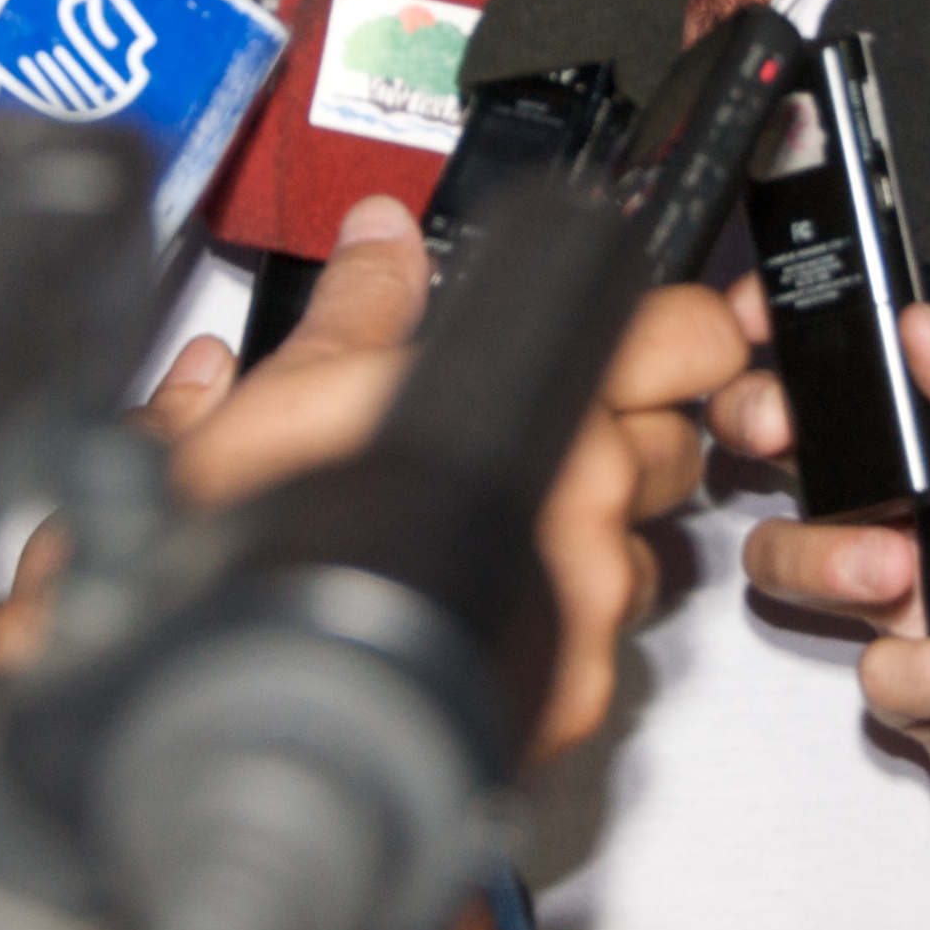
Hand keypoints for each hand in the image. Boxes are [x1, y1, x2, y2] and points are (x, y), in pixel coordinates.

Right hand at [136, 198, 739, 757]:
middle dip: (620, 438)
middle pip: (671, 446)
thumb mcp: (299, 391)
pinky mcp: (575, 689)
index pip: (687, 339)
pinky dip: (558, 624)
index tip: (657, 338)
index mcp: (542, 405)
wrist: (242, 691)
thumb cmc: (254, 546)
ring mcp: (588, 602)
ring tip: (482, 535)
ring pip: (642, 550)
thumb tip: (383, 238)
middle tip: (529, 438)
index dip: (679, 334)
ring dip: (592, 539)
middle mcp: (587, 505)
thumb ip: (366, 304)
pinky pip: (603, 642)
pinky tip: (480, 607)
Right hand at [726, 303, 929, 835]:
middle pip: (785, 468)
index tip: (763, 338)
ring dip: (831, 564)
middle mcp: (921, 518)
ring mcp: (916, 602)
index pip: (848, 391)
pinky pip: (887, 678)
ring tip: (898, 567)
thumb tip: (927, 330)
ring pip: (795, 573)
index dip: (787, 362)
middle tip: (784, 439)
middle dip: (760, 446)